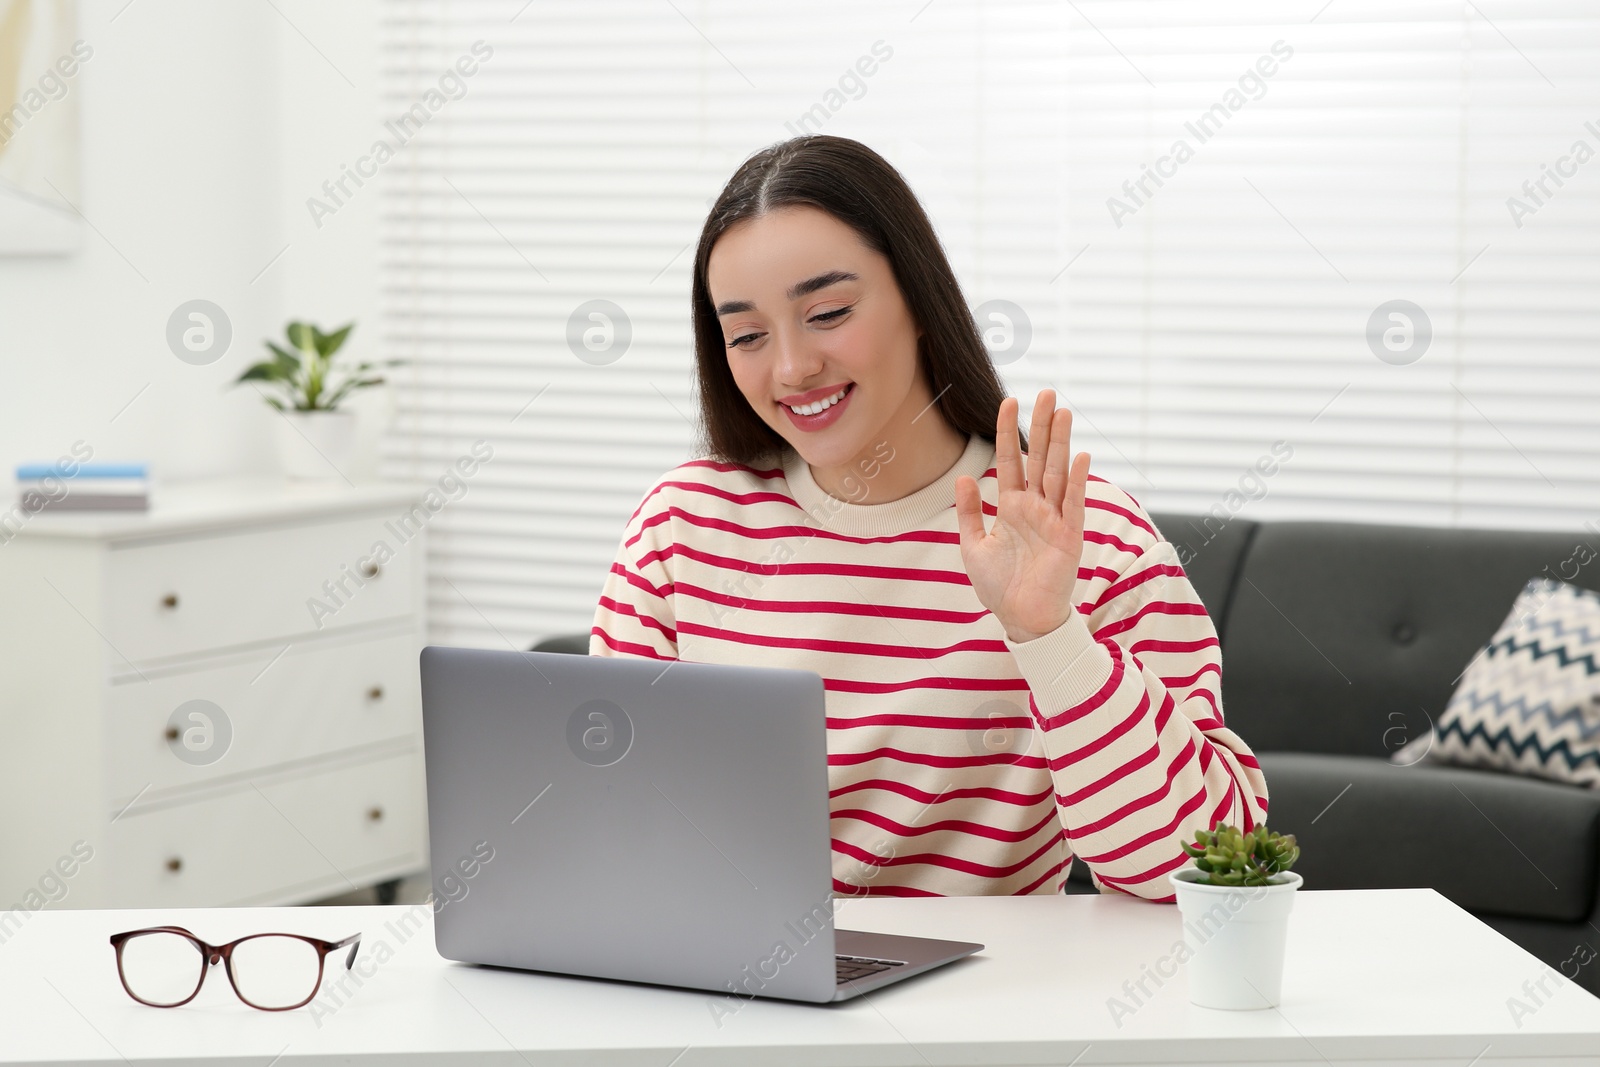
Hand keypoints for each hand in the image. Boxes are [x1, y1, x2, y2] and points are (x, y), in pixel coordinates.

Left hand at [954, 389, 1090, 643]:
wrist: (1020, 620)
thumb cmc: (998, 587)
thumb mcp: (973, 546)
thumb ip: (969, 512)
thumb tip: (963, 477)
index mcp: (1012, 507)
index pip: (1011, 460)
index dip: (1009, 431)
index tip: (1009, 400)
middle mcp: (1035, 507)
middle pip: (1039, 458)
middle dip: (1043, 425)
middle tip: (1047, 392)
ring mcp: (1054, 519)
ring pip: (1057, 473)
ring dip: (1060, 443)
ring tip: (1064, 412)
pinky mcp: (1069, 538)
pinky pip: (1073, 504)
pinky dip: (1076, 481)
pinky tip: (1078, 455)